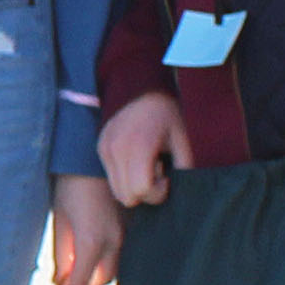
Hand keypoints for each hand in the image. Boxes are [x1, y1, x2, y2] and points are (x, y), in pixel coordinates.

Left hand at [39, 175, 124, 284]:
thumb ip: (62, 254)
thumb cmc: (70, 186)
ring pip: (113, 268)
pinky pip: (121, 252)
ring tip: (76, 271)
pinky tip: (93, 255)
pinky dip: (106, 259)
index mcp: (91, 242)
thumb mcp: (60, 220)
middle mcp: (113, 241)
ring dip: (96, 273)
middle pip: (100, 280)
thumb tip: (60, 281)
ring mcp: (125, 233)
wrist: (91, 157)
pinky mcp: (131, 226)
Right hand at [98, 93, 185, 207]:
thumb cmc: (166, 114)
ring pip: (117, 192)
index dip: (158, 192)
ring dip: (134, 186)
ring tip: (146, 165)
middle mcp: (117, 150)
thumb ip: (184, 168)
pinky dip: (125, 176)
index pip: (141, 191)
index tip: (167, 177)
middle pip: (127, 197)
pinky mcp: (101, 148)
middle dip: (146, 192)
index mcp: (139, 146)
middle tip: (157, 170)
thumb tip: (179, 190)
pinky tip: (136, 159)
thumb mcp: (182, 139)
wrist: (140, 87)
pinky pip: (112, 178)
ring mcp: (106, 149)